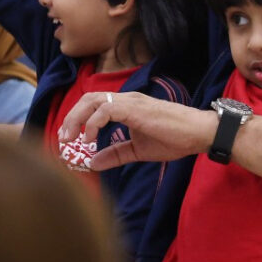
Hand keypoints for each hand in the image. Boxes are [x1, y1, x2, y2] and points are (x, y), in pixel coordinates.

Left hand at [58, 92, 215, 170]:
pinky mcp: (135, 109)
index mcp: (126, 106)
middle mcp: (126, 99)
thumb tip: (92, 163)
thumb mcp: (138, 150)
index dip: (77, 118)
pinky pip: (106, 109)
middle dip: (71, 117)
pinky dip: (93, 123)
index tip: (68, 137)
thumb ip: (115, 154)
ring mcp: (131, 102)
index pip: (94, 103)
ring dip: (77, 118)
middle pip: (88, 98)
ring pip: (94, 100)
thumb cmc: (173, 138)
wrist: (198, 133)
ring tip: (72, 138)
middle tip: (63, 138)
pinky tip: (90, 139)